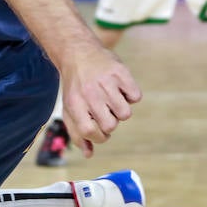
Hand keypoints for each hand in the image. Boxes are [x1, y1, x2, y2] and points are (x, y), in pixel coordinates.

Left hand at [58, 43, 140, 157]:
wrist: (78, 52)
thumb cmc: (76, 86)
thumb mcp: (70, 108)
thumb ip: (77, 133)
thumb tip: (88, 154)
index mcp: (75, 103)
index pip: (89, 132)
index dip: (98, 136)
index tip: (99, 129)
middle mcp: (89, 92)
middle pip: (111, 126)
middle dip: (111, 122)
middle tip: (105, 110)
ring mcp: (105, 81)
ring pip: (125, 114)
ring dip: (121, 109)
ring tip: (111, 98)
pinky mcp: (120, 72)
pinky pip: (135, 96)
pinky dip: (130, 95)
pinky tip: (119, 87)